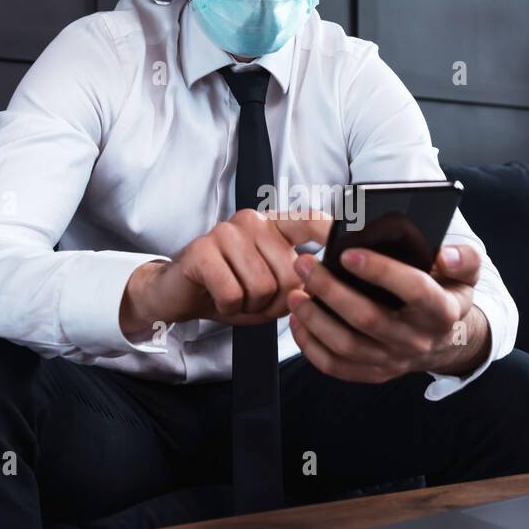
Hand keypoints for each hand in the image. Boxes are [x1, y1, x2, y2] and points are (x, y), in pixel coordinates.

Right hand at [119, 210, 332, 333]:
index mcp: (274, 226)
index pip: (309, 221)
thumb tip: (318, 286)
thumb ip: (297, 284)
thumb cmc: (230, 290)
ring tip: (234, 296)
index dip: (330, 231)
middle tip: (252, 299)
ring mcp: (226, 232)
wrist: (179, 294)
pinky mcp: (203, 250)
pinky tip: (217, 298)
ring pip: (262, 286)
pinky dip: (228, 307)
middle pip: (289, 274)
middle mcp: (253, 221)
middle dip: (275, 302)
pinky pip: (234, 293)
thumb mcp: (272, 289)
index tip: (350, 242)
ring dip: (250, 306)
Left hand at [286, 242, 488, 383]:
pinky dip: (311, 346)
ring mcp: (393, 361)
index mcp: (441, 311)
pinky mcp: (374, 373)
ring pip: (347, 345)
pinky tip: (298, 320)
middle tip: (305, 264)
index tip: (347, 252)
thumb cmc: (446, 296)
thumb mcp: (465, 275)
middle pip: (368, 319)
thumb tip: (444, 255)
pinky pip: (336, 366)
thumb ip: (464, 258)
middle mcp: (417, 340)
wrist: (446, 341)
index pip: (414, 290)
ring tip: (296, 292)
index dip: (380, 271)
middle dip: (331, 290)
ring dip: (315, 318)